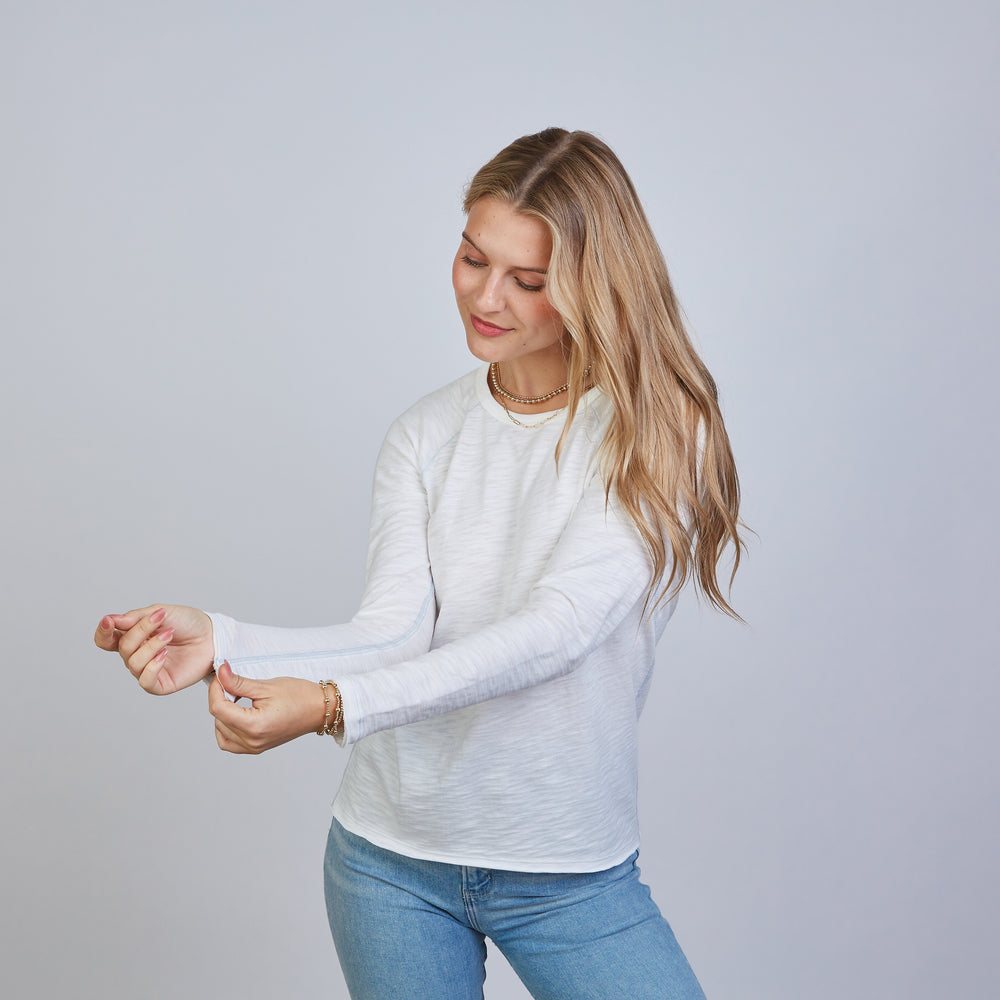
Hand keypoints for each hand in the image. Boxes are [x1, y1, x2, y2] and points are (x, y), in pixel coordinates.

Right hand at [95, 604, 213, 694]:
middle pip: (123, 647)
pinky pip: (145, 680)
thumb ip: (137, 618)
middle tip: (160, 620)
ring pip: (133, 662)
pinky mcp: (160, 684)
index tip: (109, 621)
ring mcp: (147, 670)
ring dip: (151, 646)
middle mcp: (137, 655)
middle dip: (140, 631)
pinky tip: (164, 655)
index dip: (103, 632)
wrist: (212, 635)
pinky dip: (152, 666)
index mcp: (134, 637)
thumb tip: (113, 620)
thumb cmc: (188, 623)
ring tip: (169, 635)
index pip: (106, 640)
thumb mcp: (162, 612)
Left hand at [208, 661, 330, 753]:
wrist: (319, 709)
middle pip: (218, 719)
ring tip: (235, 699)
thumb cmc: (300, 696)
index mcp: (255, 726)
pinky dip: (227, 729)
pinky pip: (230, 742)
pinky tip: (236, 714)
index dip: (215, 689)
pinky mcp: (256, 748)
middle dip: (220, 698)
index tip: (221, 675)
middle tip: (230, 683)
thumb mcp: (267, 686)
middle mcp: (252, 741)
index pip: (218, 709)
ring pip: (221, 732)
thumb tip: (220, 673)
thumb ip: (238, 682)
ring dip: (222, 714)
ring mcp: (254, 747)